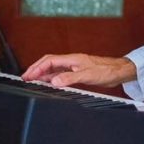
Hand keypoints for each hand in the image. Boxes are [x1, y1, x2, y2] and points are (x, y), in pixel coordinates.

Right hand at [21, 53, 136, 88]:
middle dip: (35, 69)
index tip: (27, 76)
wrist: (119, 71)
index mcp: (72, 59)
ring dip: (42, 74)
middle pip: (48, 63)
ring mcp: (74, 66)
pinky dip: (52, 78)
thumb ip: (70, 78)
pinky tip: (49, 83)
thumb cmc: (107, 70)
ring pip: (53, 68)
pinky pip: (60, 74)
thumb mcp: (87, 76)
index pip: (49, 61)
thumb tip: (55, 81)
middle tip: (25, 78)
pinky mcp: (78, 72)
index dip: (37, 68)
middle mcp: (71, 61)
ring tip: (32, 81)